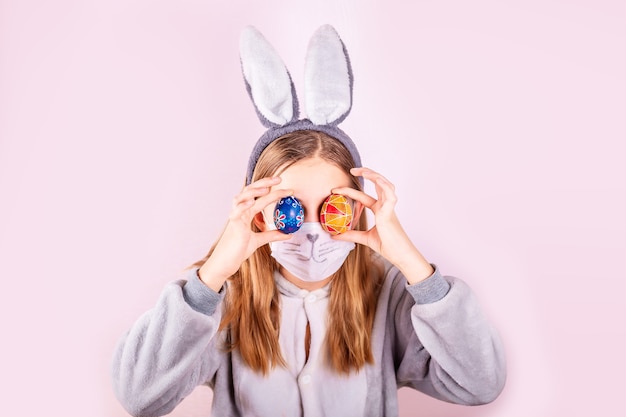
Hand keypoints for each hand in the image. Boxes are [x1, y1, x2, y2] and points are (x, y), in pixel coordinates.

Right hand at [198, 177, 292, 290]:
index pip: (258, 196)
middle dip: (264, 183)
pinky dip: (242, 206)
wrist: (225, 264)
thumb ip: (272, 235)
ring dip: (254, 191)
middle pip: (250, 191)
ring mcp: (235, 218)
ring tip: (267, 188)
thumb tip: (288, 234)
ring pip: (241, 198)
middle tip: (279, 179)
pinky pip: (235, 213)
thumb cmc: (237, 251)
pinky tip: (251, 202)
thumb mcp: (258, 241)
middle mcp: (240, 212)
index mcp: (246, 213)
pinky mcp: (232, 227)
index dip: (270, 188)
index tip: (285, 186)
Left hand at [332, 167, 433, 283]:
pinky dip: (385, 186)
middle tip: (352, 170)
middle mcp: (385, 206)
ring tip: (363, 171)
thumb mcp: (364, 238)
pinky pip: (390, 195)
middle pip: (378, 184)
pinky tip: (377, 180)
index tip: (335, 190)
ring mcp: (389, 208)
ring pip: (385, 185)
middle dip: (367, 173)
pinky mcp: (391, 213)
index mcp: (380, 210)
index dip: (350, 191)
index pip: (363, 196)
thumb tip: (334, 235)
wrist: (400, 256)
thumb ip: (350, 235)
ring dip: (375, 176)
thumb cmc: (388, 246)